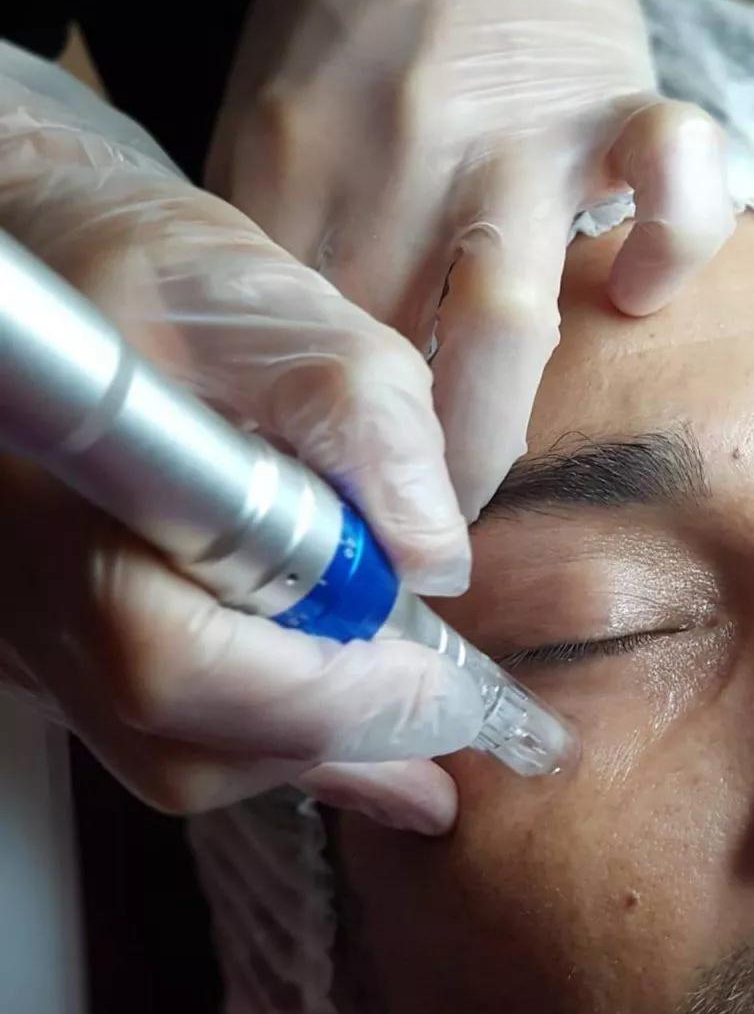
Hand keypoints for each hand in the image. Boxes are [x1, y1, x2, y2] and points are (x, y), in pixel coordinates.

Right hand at [0, 47, 483, 830]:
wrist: (49, 264)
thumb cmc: (140, 272)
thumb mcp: (260, 302)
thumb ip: (354, 412)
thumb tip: (431, 553)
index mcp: (62, 507)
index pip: (173, 660)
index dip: (320, 697)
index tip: (438, 686)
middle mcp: (28, 593)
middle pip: (176, 736)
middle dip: (335, 735)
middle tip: (450, 710)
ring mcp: (36, 630)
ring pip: (173, 749)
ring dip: (311, 745)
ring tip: (423, 718)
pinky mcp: (65, 643)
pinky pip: (166, 729)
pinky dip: (272, 735)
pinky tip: (359, 726)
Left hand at [209, 0, 734, 517]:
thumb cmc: (354, 3)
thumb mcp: (267, 115)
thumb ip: (280, 242)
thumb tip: (292, 384)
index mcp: (291, 167)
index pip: (294, 355)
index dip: (309, 458)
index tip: (323, 522)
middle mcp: (393, 163)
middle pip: (390, 371)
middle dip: (404, 488)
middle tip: (413, 544)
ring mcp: (509, 134)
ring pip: (503, 328)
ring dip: (496, 434)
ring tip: (489, 494)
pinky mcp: (606, 97)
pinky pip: (671, 180)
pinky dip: (675, 247)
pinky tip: (644, 291)